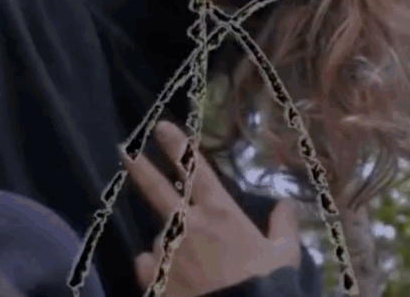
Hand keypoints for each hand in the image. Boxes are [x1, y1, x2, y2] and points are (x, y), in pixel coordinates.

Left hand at [122, 121, 300, 296]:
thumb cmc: (264, 285)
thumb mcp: (284, 256)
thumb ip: (282, 228)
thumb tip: (285, 204)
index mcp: (220, 214)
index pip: (196, 170)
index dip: (177, 146)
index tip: (161, 128)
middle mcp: (187, 225)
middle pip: (156, 188)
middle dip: (139, 167)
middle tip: (124, 151)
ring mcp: (166, 250)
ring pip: (158, 238)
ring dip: (168, 246)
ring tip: (187, 266)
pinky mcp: (151, 275)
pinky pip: (147, 266)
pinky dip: (155, 270)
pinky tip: (170, 281)